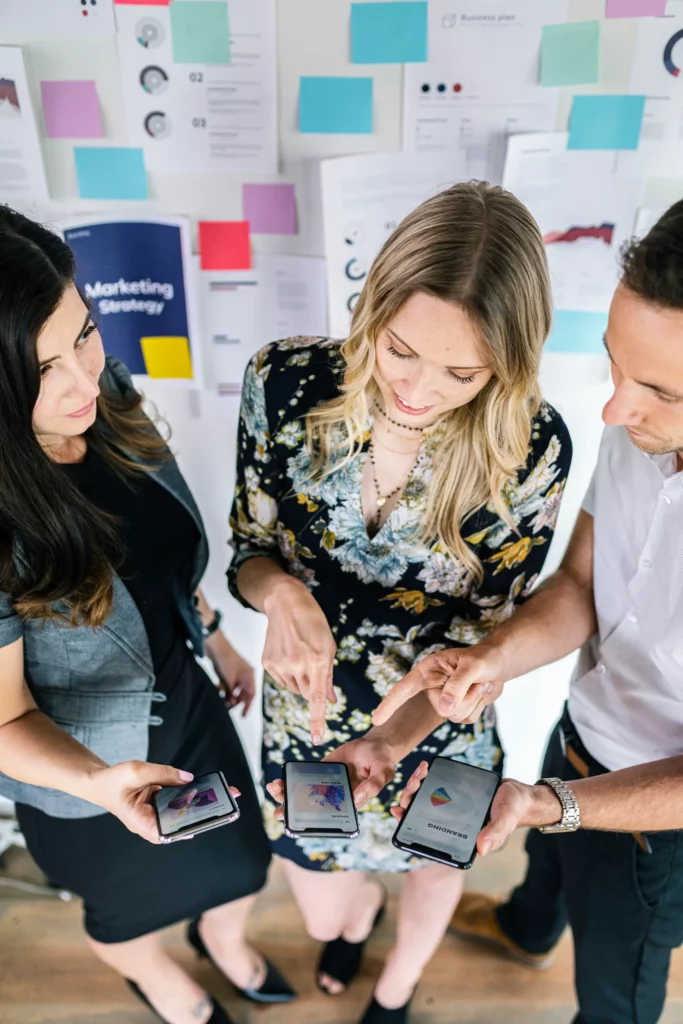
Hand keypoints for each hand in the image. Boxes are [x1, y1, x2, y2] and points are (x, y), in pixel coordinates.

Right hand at [85, 761, 241, 843]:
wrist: (100, 781)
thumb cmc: (113, 781)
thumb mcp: (136, 771)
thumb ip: (163, 773)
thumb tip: (189, 778)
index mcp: (142, 823)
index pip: (166, 833)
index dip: (186, 829)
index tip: (203, 824)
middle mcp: (152, 822)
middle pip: (180, 822)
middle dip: (203, 812)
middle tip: (226, 802)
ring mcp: (158, 814)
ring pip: (183, 811)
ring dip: (202, 802)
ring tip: (225, 793)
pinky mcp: (162, 804)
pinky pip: (179, 800)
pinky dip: (192, 793)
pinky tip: (208, 786)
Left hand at [206, 632, 255, 715]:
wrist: (215, 645)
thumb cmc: (225, 660)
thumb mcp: (228, 680)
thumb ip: (231, 693)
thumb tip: (231, 704)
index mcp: (249, 676)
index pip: (252, 694)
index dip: (248, 705)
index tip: (242, 715)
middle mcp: (245, 675)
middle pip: (243, 692)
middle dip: (235, 700)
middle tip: (227, 707)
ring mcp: (237, 673)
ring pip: (235, 689)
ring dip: (228, 694)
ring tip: (220, 698)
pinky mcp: (229, 671)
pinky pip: (229, 683)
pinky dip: (224, 688)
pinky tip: (217, 688)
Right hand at [262, 577, 336, 744]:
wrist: (285, 603)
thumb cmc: (312, 622)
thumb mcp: (329, 646)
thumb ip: (329, 676)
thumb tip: (330, 701)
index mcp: (318, 661)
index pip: (317, 698)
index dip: (318, 720)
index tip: (318, 740)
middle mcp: (297, 665)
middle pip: (307, 694)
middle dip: (313, 687)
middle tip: (313, 665)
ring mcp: (280, 665)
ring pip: (294, 689)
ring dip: (300, 680)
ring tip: (300, 655)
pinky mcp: (267, 663)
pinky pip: (282, 680)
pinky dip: (288, 673)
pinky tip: (289, 653)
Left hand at [266, 733, 395, 820]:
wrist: (375, 744)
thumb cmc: (381, 761)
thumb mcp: (383, 772)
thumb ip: (372, 786)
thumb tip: (356, 798)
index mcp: (350, 803)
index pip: (329, 817)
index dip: (312, 822)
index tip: (297, 821)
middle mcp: (336, 797)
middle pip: (312, 808)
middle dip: (294, 810)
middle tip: (280, 810)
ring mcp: (327, 784)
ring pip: (304, 793)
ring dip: (288, 794)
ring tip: (275, 789)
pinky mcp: (322, 771)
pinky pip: (305, 777)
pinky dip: (292, 779)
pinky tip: (281, 778)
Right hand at [373, 644, 504, 726]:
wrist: (499, 664)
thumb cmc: (484, 658)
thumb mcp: (473, 667)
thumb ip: (457, 686)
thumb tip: (444, 708)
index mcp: (429, 670)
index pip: (404, 688)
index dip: (390, 703)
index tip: (376, 718)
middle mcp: (433, 686)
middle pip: (441, 708)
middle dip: (463, 699)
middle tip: (477, 682)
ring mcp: (445, 699)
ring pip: (455, 717)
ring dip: (473, 702)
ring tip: (479, 685)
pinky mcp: (458, 708)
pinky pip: (466, 720)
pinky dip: (478, 708)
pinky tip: (480, 693)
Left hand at [391, 769, 563, 857]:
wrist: (520, 794)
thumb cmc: (513, 810)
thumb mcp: (505, 820)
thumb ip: (495, 833)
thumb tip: (480, 849)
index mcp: (458, 836)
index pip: (427, 834)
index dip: (409, 825)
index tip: (398, 810)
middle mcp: (451, 824)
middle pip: (421, 814)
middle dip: (411, 798)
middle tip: (414, 782)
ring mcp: (451, 809)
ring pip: (425, 799)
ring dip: (417, 786)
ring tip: (419, 772)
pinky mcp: (454, 794)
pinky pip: (435, 787)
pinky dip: (427, 779)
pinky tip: (423, 769)